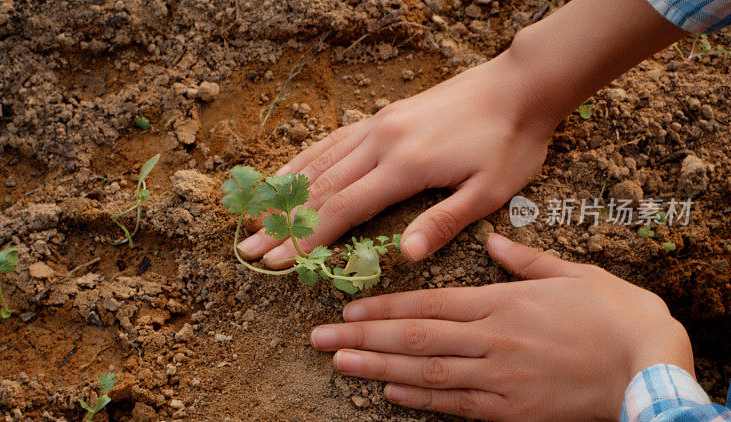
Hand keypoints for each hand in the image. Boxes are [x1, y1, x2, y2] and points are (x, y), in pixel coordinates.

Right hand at [237, 52, 553, 266]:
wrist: (519, 86)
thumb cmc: (510, 141)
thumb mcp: (490, 190)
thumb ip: (444, 221)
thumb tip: (407, 255)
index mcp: (405, 166)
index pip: (343, 209)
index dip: (307, 237)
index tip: (279, 260)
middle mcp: (381, 142)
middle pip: (320, 188)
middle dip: (282, 222)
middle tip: (249, 248)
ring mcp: (377, 126)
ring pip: (319, 162)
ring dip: (283, 192)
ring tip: (252, 215)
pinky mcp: (382, 117)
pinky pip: (332, 141)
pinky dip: (304, 160)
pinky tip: (287, 172)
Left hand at [310, 234, 692, 420]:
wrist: (651, 368)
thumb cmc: (614, 315)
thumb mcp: (571, 273)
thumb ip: (524, 260)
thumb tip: (491, 241)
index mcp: (501, 304)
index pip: (428, 305)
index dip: (383, 308)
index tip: (348, 308)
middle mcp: (491, 341)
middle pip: (415, 339)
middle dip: (362, 337)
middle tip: (319, 337)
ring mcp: (499, 379)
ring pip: (426, 373)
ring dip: (377, 368)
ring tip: (339, 362)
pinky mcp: (512, 410)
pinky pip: (457, 405)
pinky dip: (421, 399)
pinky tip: (389, 393)